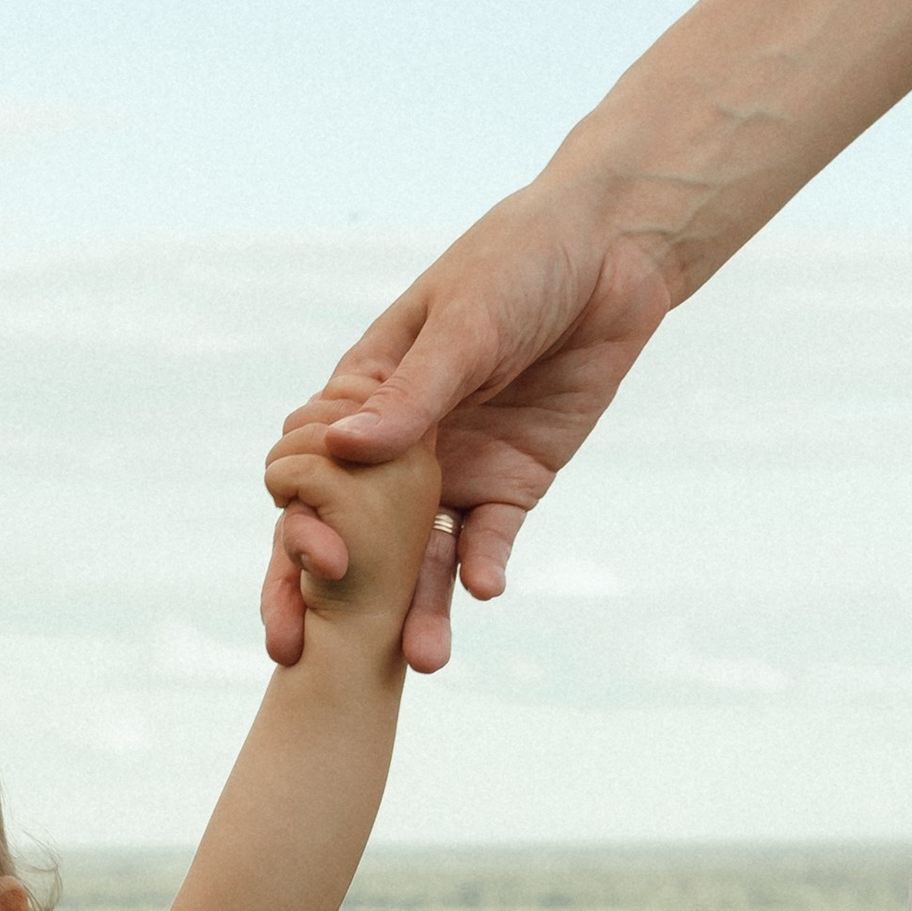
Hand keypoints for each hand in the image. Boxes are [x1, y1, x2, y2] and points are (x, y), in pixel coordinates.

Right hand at [260, 195, 675, 671]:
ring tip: (423, 656)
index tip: (311, 566)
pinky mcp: (513, 485)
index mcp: (362, 400)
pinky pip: (489, 540)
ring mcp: (454, 471)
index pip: (309, 478)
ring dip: (419, 606)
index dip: (299, 529)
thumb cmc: (516, 262)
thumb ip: (411, 395)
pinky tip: (483, 590)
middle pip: (352, 538)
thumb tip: (345, 452)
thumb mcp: (462, 322)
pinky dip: (484, 566)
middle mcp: (398, 449)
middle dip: (331, 600)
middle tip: (310, 654)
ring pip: (421, 556)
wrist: (612, 254)